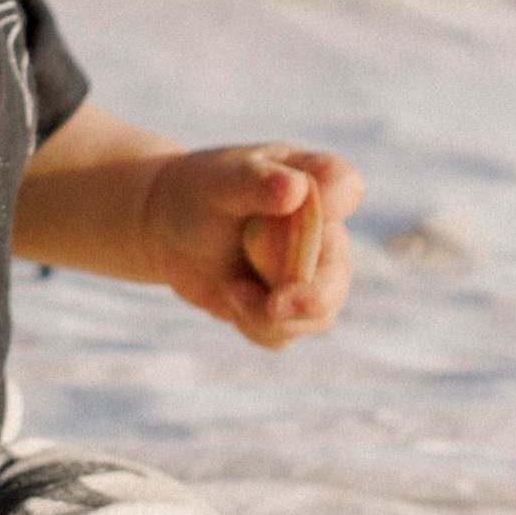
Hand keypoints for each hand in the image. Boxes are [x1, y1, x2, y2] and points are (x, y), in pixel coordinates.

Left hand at [142, 141, 360, 348]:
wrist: (172, 229)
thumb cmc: (200, 193)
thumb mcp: (219, 183)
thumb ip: (255, 183)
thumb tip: (295, 189)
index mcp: (312, 181)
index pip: (343, 185)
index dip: (337, 199)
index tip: (300, 200)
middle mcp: (323, 229)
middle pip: (338, 271)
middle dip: (312, 297)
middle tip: (273, 307)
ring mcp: (311, 272)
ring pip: (317, 314)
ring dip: (271, 316)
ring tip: (231, 290)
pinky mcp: (290, 308)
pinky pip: (285, 333)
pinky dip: (255, 325)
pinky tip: (231, 296)